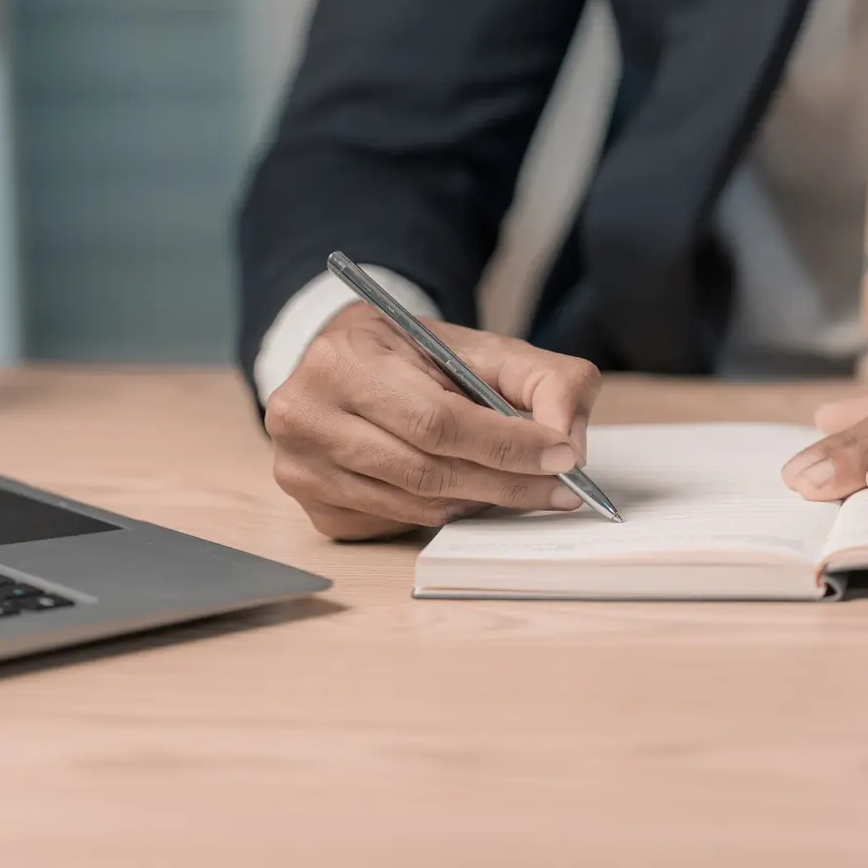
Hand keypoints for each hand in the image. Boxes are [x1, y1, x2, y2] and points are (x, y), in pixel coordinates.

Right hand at [264, 305, 601, 539]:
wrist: (341, 363)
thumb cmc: (411, 355)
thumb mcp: (476, 345)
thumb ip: (541, 378)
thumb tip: (568, 442)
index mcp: (341, 360)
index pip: (436, 420)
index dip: (506, 445)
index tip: (562, 456)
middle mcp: (303, 414)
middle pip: (426, 469)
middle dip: (505, 481)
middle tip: (558, 487)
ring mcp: (299, 467)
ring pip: (414, 504)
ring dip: (478, 500)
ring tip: (518, 486)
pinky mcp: (311, 505)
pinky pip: (395, 522)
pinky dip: (441, 511)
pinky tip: (465, 490)